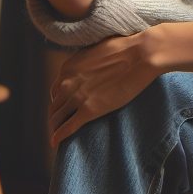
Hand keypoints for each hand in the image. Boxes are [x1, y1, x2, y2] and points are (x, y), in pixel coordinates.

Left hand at [48, 31, 159, 146]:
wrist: (139, 56)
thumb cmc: (124, 50)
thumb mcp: (94, 52)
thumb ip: (84, 64)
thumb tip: (88, 70)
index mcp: (68, 68)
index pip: (55, 90)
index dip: (56, 101)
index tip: (60, 108)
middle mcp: (68, 82)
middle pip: (54, 105)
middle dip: (53, 117)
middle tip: (56, 126)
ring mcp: (77, 97)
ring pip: (57, 118)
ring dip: (54, 128)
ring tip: (55, 136)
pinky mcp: (89, 109)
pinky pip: (68, 127)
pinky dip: (58, 137)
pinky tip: (54, 143)